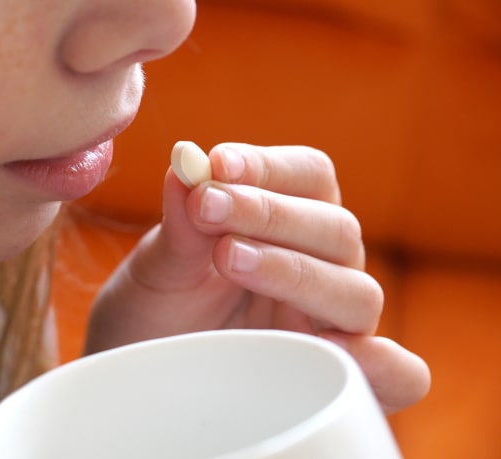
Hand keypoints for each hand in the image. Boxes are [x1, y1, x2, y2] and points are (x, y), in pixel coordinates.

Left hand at [85, 143, 429, 413]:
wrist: (140, 372)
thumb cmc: (152, 311)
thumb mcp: (158, 266)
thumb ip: (181, 221)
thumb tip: (188, 163)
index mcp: (285, 224)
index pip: (309, 176)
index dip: (268, 167)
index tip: (216, 165)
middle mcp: (319, 266)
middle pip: (336, 229)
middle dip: (270, 214)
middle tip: (207, 209)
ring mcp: (328, 320)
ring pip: (356, 291)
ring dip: (294, 270)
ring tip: (229, 258)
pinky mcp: (334, 374)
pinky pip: (397, 372)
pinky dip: (379, 363)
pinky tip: (325, 348)